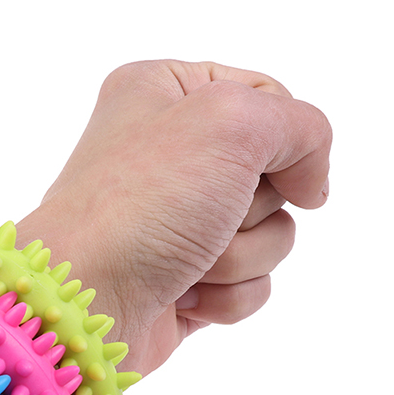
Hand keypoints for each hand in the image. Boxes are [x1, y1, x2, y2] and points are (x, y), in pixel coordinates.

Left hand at [17, 60, 331, 374]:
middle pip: (274, 173)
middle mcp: (169, 153)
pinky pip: (250, 284)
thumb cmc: (141, 204)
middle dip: (252, 206)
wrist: (82, 301)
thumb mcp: (231, 123)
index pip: (269, 97)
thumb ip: (300, 126)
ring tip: (186, 261)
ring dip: (240, 255)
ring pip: (271, 234)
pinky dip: (226, 296)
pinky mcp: (185, 279)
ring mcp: (176, 221)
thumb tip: (311, 185)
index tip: (255, 163)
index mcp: (165, 93)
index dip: (280, 136)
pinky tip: (181, 295)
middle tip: (200, 215)